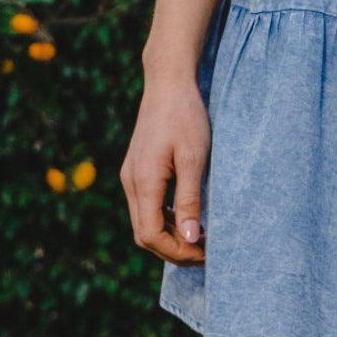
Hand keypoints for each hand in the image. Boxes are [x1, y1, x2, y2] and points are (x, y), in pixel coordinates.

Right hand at [119, 79, 210, 265]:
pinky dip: (163, 219)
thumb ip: (190, 200)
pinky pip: (145, 206)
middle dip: (173, 249)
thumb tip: (191, 239)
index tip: (206, 253)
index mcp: (143, 181)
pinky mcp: (136, 169)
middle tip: (206, 252)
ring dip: (168, 235)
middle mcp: (130, 182)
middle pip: (144, 234)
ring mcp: (131, 175)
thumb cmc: (185, 116)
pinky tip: (186, 217)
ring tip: (200, 239)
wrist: (168, 82)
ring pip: (143, 221)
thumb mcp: (194, 158)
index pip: (151, 236)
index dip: (177, 251)